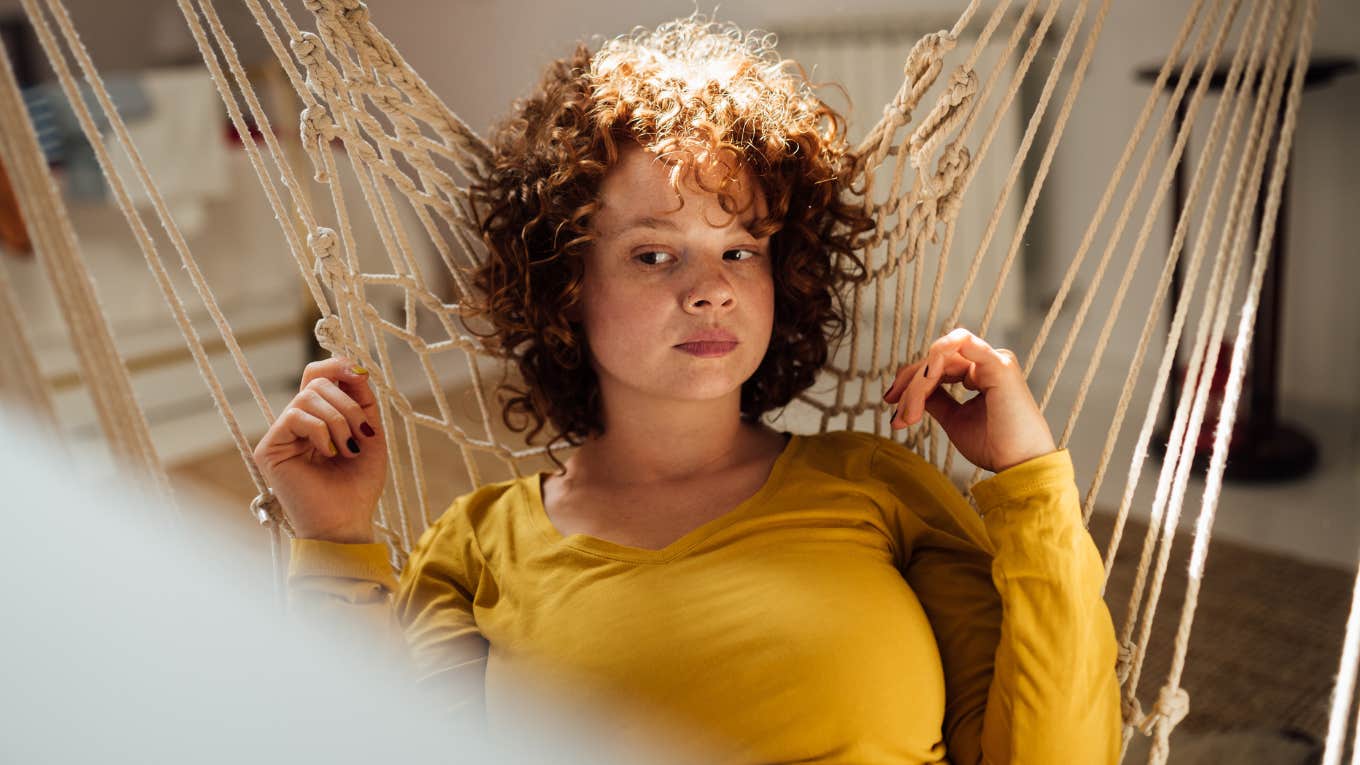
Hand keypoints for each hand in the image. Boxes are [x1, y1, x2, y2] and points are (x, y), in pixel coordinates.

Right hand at [253, 356, 388, 542]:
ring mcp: (281, 434)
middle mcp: (297, 423)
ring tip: (348, 450)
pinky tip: (327, 454)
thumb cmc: (359, 485)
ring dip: (339, 420)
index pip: (318, 375)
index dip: (337, 366)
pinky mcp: (269, 447)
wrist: (346, 522)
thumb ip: (362, 400)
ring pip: (309, 395)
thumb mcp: (370, 433)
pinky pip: (296, 414)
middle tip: (361, 435)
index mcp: (319, 418)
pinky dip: (321, 431)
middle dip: (349, 404)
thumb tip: (353, 367)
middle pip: (318, 381)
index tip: (360, 374)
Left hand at [883, 327, 1056, 472]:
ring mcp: (994, 359)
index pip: (936, 366)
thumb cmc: (994, 446)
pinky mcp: (999, 364)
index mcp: (979, 373)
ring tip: (911, 414)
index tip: (892, 407)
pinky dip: (937, 358)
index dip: (910, 383)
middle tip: (899, 418)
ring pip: (941, 356)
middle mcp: (986, 362)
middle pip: (934, 360)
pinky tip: (925, 380)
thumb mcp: (954, 419)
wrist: (1019, 466)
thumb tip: (911, 389)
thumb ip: (936, 400)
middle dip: (909, 387)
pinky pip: (962, 344)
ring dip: (919, 382)